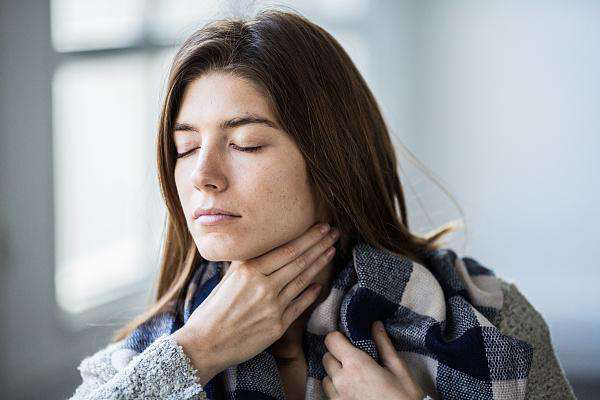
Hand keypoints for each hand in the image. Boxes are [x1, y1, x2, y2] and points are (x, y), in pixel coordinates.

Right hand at [172, 222, 340, 384]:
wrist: (205, 344)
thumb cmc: (212, 310)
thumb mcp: (227, 279)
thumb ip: (246, 263)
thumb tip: (258, 247)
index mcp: (249, 270)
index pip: (286, 249)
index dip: (308, 237)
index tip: (321, 227)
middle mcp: (263, 285)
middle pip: (299, 261)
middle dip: (320, 245)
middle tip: (334, 233)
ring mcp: (273, 306)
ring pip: (303, 280)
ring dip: (320, 264)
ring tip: (332, 251)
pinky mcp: (278, 325)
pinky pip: (300, 305)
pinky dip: (311, 293)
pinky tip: (320, 284)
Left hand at [321, 321, 426, 399]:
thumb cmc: (404, 399)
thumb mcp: (399, 370)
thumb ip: (384, 345)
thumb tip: (376, 325)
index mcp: (356, 365)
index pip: (331, 340)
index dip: (339, 338)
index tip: (349, 341)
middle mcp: (341, 380)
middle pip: (327, 358)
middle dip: (338, 357)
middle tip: (355, 362)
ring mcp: (337, 397)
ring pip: (326, 377)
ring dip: (336, 375)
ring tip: (355, 379)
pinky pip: (329, 394)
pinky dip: (336, 390)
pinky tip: (353, 392)